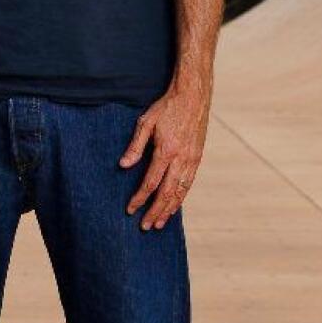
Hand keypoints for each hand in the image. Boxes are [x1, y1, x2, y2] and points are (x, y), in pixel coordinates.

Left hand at [119, 78, 210, 229]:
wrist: (194, 96)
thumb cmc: (167, 107)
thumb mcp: (146, 122)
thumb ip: (135, 146)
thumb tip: (124, 165)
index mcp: (166, 150)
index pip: (150, 182)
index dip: (140, 198)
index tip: (130, 210)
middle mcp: (181, 158)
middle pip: (167, 193)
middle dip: (155, 211)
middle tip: (145, 226)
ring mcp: (192, 160)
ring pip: (180, 192)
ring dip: (169, 210)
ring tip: (159, 223)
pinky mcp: (198, 158)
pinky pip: (189, 184)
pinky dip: (180, 198)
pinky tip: (174, 206)